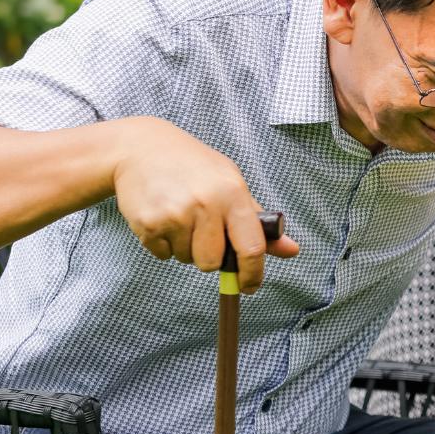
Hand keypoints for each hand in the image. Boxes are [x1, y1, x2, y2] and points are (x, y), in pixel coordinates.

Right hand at [110, 117, 299, 292]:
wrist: (142, 148)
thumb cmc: (194, 166)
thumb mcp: (231, 183)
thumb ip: (258, 221)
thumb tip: (292, 251)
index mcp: (232, 194)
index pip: (252, 247)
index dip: (253, 274)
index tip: (250, 286)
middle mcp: (206, 205)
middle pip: (213, 263)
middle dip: (209, 256)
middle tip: (202, 230)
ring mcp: (175, 215)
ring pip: (187, 260)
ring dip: (185, 247)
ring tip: (180, 215)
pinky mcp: (148, 223)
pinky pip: (163, 255)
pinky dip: (164, 244)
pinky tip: (163, 216)